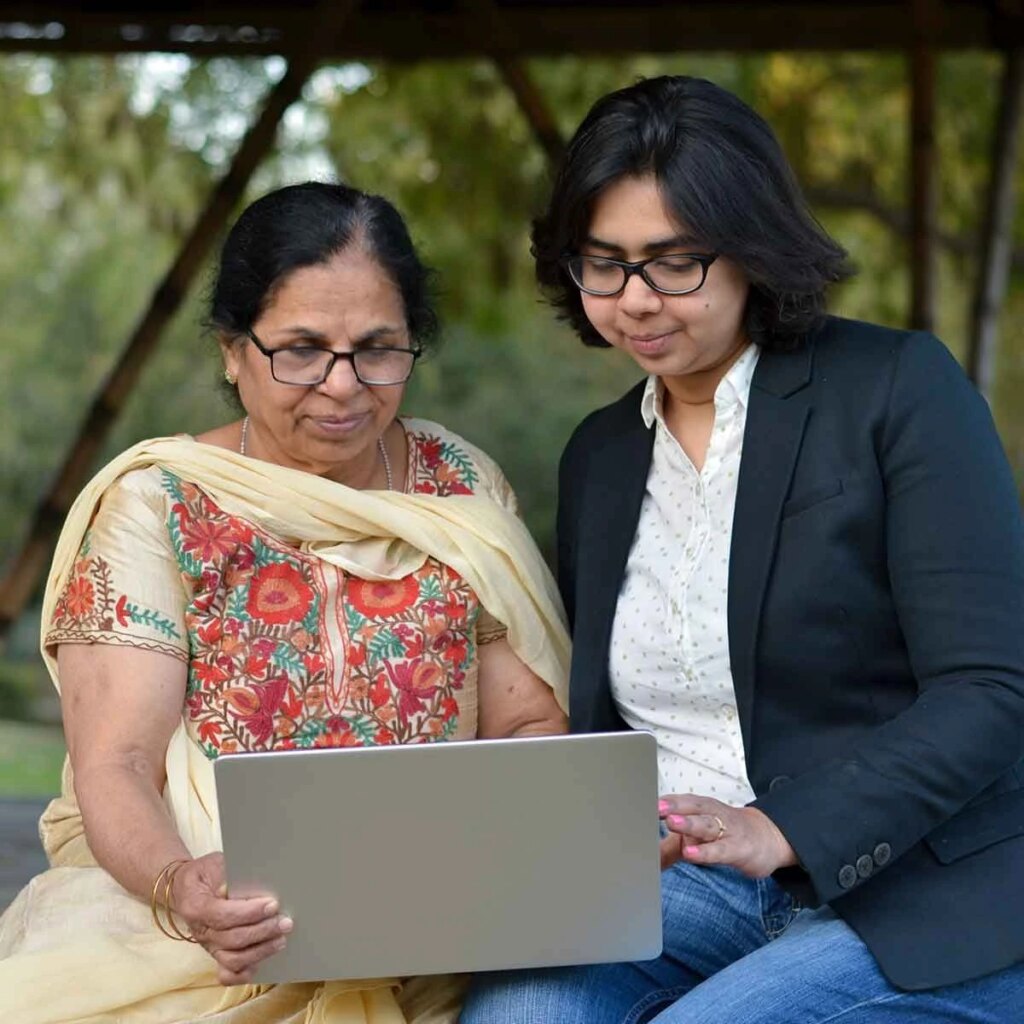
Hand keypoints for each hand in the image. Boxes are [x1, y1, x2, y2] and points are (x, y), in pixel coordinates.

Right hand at [168, 852, 292, 984]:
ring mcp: (207, 945)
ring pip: (232, 959)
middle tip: (285, 922)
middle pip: (232, 939)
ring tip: (281, 939)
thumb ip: (230, 876)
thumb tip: (247, 889)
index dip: (249, 912)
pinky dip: (243, 973)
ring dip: (260, 951)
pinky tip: (260, 964)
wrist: (186, 887)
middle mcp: (201, 931)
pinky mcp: (215, 953)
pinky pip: (226, 973)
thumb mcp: (215, 864)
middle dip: (262, 931)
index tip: (272, 904)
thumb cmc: (206, 873)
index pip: (223, 915)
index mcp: (196, 907)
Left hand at [658, 794, 797, 877]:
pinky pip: (720, 850)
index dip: (663, 801)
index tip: (642, 800)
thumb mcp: (697, 836)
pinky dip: (705, 852)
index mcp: (701, 807)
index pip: (680, 801)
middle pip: (692, 807)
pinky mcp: (738, 849)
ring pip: (706, 824)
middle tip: (656, 807)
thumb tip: (644, 855)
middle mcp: (712, 814)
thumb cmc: (725, 833)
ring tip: (671, 823)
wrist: (767, 838)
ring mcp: (726, 830)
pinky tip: (691, 854)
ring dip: (688, 823)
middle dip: (674, 806)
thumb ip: (670, 847)